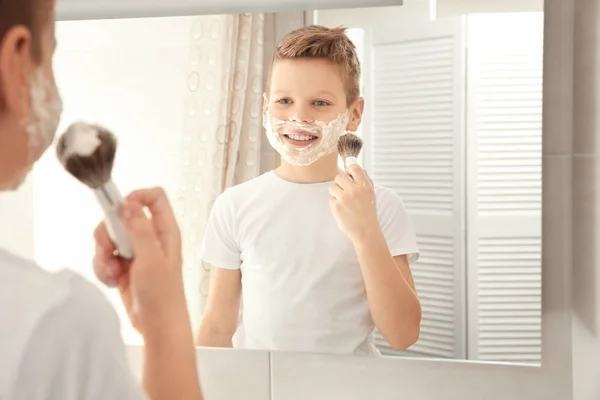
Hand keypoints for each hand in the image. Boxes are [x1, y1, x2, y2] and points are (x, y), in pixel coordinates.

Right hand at [93, 187, 185, 335]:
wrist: (157, 325)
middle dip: (109, 233)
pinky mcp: (124, 266)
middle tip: (109, 251)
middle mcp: (151, 237)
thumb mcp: (151, 258)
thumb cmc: (162, 293)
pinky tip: (112, 281)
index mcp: (165, 230)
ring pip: (110, 238)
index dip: (136, 197)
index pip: (154, 197)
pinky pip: (105, 257)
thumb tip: (128, 204)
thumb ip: (139, 229)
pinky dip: (103, 268)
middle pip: (122, 216)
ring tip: (113, 272)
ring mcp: (137, 252)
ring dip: (103, 255)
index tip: (119, 212)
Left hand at [329, 165, 378, 241]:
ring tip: (342, 200)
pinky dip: (335, 204)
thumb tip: (360, 169)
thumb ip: (366, 181)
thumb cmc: (368, 213)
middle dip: (340, 183)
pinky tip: (342, 209)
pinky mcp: (336, 207)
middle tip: (344, 190)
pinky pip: (331, 199)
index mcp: (365, 186)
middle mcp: (354, 190)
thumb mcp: (371, 195)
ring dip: (336, 192)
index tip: (349, 176)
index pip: (354, 168)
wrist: (365, 230)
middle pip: (339, 176)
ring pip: (332, 187)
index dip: (349, 170)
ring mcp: (344, 198)